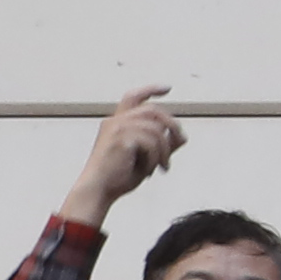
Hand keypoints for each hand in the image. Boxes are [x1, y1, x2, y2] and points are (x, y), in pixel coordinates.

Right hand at [66, 87, 188, 221]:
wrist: (98, 191)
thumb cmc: (116, 178)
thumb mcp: (144, 160)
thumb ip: (161, 146)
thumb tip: (182, 137)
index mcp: (116, 123)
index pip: (133, 97)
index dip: (151, 89)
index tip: (167, 88)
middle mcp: (115, 122)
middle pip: (152, 110)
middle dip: (172, 124)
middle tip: (181, 141)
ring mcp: (117, 129)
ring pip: (155, 129)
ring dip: (164, 149)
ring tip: (163, 166)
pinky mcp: (121, 139)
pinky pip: (151, 142)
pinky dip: (156, 157)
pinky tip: (153, 170)